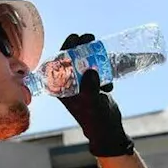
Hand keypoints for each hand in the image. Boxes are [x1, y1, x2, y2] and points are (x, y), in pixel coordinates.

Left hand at [57, 33, 132, 157]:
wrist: (108, 130)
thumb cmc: (96, 120)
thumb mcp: (92, 104)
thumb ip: (90, 89)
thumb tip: (91, 71)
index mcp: (61, 89)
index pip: (58, 64)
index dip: (65, 48)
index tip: (75, 38)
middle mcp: (69, 85)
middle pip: (71, 59)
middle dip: (79, 46)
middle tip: (89, 37)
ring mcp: (81, 84)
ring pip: (84, 62)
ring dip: (91, 52)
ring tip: (98, 44)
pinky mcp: (92, 85)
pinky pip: (95, 69)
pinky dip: (102, 66)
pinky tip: (109, 78)